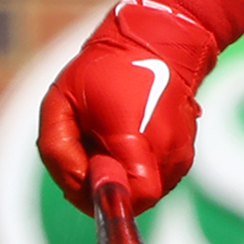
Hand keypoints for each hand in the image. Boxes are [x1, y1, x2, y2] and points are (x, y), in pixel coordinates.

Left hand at [37, 0, 218, 215]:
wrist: (157, 43)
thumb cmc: (102, 71)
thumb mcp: (59, 102)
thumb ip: (58, 150)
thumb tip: (80, 185)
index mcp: (134, 135)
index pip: (133, 197)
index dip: (105, 194)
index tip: (91, 166)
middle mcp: (165, 148)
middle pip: (137, 200)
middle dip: (109, 187)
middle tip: (91, 153)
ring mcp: (181, 152)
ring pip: (148, 193)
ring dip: (124, 179)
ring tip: (109, 142)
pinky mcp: (186, 153)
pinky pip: (157, 179)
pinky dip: (137, 171)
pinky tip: (126, 141)